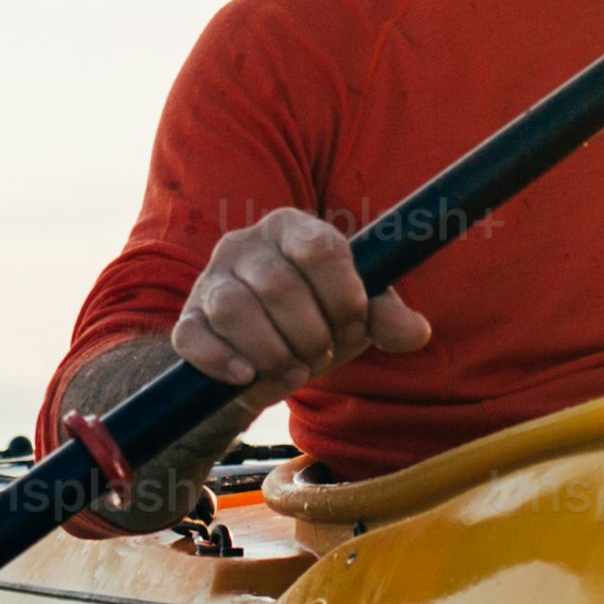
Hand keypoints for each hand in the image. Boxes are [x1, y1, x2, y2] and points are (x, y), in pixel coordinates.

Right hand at [175, 208, 426, 401]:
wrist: (263, 357)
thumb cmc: (317, 319)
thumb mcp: (355, 314)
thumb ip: (385, 316)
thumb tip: (416, 332)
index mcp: (291, 228)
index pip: (320, 248)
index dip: (344, 296)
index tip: (352, 325)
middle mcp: (245, 244)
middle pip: (279, 284)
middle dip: (311, 333)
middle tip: (323, 355)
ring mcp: (210, 281)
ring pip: (234, 308)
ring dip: (273, 351)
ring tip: (294, 370)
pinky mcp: (187, 321)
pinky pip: (194, 338)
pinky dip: (224, 361)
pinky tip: (249, 375)